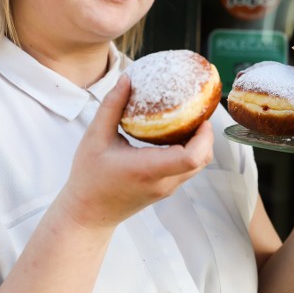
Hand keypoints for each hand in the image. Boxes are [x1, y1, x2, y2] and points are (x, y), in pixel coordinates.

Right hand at [57, 74, 213, 230]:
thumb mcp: (95, 138)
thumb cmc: (89, 178)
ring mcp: (167, 189)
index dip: (204, 136)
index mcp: (148, 169)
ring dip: (199, 143)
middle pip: (202, 159)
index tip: (200, 116)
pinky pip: (187, 169)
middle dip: (205, 135)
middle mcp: (163, 182)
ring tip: (186, 120)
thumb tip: (127, 79)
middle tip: (195, 111)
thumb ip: (112, 107)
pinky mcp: (165, 190)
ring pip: (197, 166)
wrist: (88, 214)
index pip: (191, 157)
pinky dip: (189, 152)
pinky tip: (174, 135)